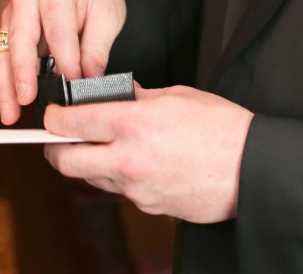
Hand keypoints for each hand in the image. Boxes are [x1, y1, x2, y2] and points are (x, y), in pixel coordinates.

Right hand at [0, 0, 125, 125]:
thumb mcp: (107, 17)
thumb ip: (96, 51)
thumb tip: (88, 83)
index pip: (57, 29)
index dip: (64, 58)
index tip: (72, 82)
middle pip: (20, 39)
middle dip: (21, 73)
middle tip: (26, 99)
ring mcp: (13, 15)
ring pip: (3, 53)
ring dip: (5, 85)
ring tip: (11, 112)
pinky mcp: (8, 33)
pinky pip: (1, 60)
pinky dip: (2, 84)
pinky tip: (7, 104)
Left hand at [43, 85, 253, 223]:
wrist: (250, 168)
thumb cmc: (221, 127)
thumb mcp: (178, 96)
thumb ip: (140, 97)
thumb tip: (118, 96)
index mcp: (134, 123)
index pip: (73, 122)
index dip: (54, 117)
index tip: (52, 113)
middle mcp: (128, 159)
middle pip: (66, 160)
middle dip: (54, 148)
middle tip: (58, 137)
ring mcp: (135, 189)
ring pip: (91, 177)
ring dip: (88, 162)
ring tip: (103, 145)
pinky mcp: (147, 208)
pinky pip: (120, 191)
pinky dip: (119, 176)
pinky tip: (139, 162)